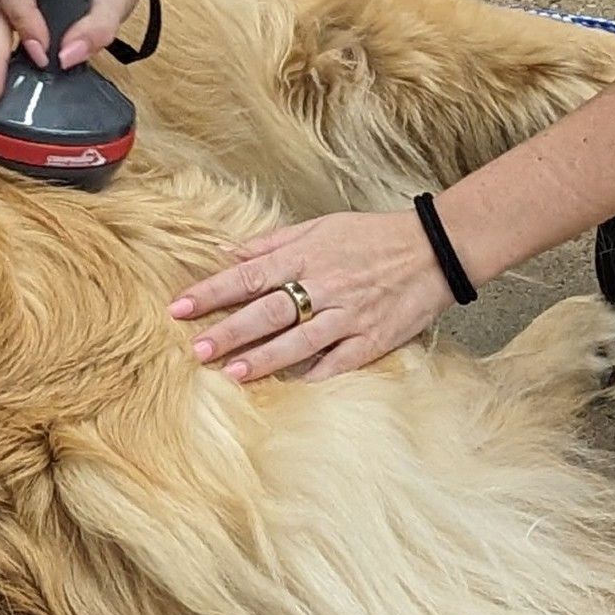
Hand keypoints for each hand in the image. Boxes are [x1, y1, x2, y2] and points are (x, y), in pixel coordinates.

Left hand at [170, 206, 454, 383]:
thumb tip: (226, 251)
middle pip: (268, 311)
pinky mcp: (373, 338)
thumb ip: (272, 242)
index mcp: (307, 254)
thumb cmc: (372, 236)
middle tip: (196, 349)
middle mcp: (324, 285)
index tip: (178, 307)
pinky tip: (290, 387)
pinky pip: (340, 361)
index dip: (212, 291)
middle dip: (229, 331)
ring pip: (300, 340)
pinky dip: (315, 374)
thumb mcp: (320, 227)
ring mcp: (349, 314)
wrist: (435, 248)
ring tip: (232, 373)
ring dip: (264, 358)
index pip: (249, 275)